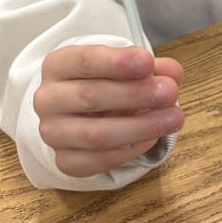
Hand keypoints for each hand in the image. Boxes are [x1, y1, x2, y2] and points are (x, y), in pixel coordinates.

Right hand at [33, 44, 184, 176]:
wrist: (73, 111)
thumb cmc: (102, 80)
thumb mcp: (120, 64)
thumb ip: (147, 66)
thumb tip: (172, 73)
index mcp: (58, 65)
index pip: (85, 61)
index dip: (117, 62)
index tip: (148, 61)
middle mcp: (48, 99)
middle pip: (90, 97)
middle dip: (135, 95)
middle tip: (170, 92)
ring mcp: (52, 133)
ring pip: (95, 134)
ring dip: (140, 127)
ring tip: (174, 118)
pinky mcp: (64, 161)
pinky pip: (99, 161)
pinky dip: (131, 149)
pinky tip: (153, 136)